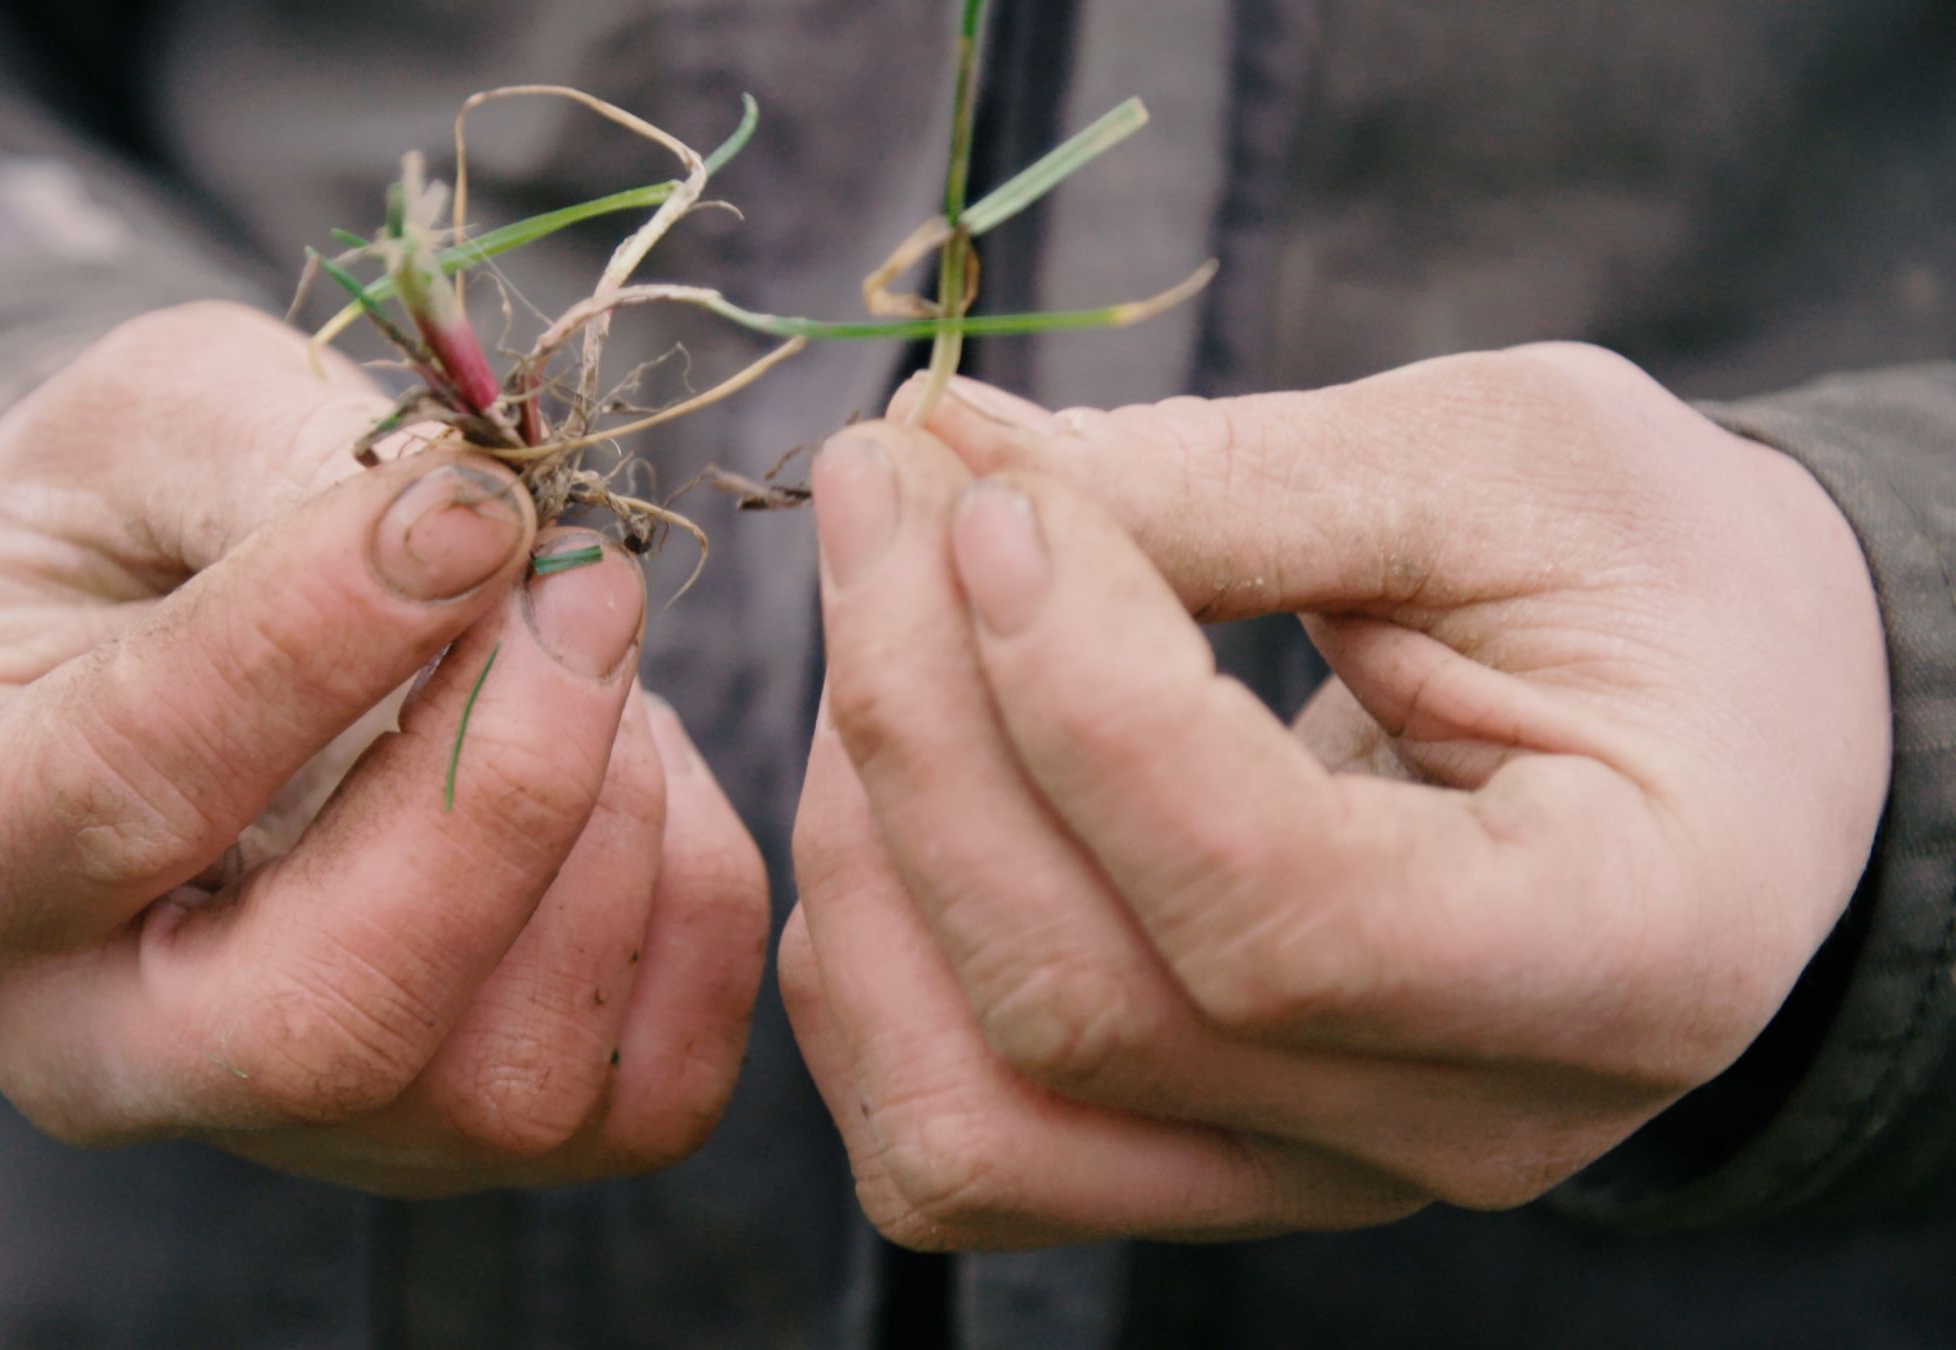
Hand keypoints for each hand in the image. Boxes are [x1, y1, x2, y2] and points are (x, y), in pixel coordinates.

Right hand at [0, 302, 766, 1194]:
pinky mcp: (448, 1145)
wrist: (137, 655)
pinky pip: (637, 1097)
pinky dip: (689, 905)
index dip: (317, 644)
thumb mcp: (139, 425)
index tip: (475, 508)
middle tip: (586, 580)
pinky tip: (641, 759)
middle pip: (323, 1028)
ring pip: (496, 1083)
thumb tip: (483, 528)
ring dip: (608, 830)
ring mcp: (279, 1132)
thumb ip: (275, 461)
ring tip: (585, 644)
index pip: (123, 790)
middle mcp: (85, 1053)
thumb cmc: (114, 529)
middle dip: (501, 796)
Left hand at [780, 343, 1888, 1246]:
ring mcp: (1316, 1174)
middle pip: (1086, 1006)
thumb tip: (947, 456)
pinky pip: (950, 1140)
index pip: (1281, 915)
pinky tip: (892, 772)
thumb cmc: (1642, 570)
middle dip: (921, 720)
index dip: (1081, 701)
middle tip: (883, 484)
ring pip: (976, 1114)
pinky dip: (863, 958)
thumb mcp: (1499, 462)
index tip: (984, 497)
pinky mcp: (1197, 1166)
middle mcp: (1470, 1125)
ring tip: (880, 612)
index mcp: (1630, 951)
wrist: (1699, 721)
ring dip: (867, 845)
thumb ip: (1232, 477)